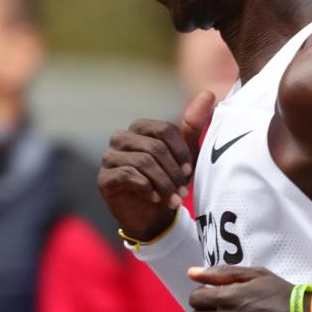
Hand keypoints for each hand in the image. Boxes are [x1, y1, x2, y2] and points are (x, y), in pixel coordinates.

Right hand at [97, 91, 213, 239]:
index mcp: (140, 128)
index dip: (180, 152)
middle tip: (182, 191)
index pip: (164, 129)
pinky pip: (128, 175)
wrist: (152, 217)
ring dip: (163, 183)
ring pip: (143, 162)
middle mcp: (121, 138)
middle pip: (154, 147)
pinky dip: (147, 188)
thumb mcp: (186, 155)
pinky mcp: (104, 178)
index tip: (188, 172)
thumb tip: (208, 93)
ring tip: (172, 199)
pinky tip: (154, 198)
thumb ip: (194, 125)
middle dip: (172, 172)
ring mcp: (110, 157)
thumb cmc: (168, 181)